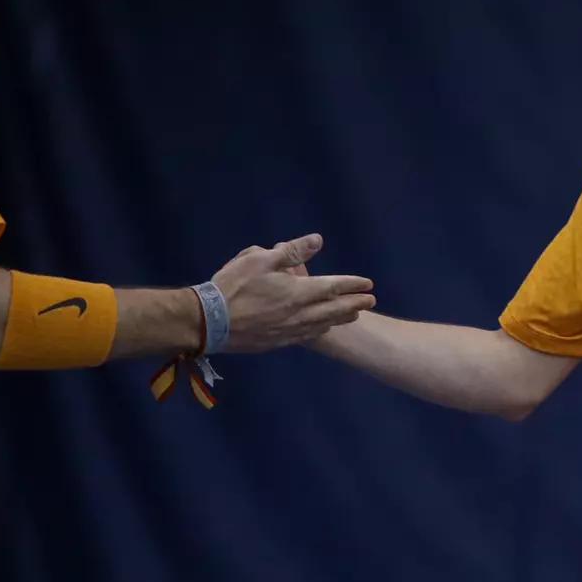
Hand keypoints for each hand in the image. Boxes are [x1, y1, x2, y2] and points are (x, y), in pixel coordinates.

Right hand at [210, 234, 375, 351]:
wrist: (209, 322)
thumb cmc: (233, 286)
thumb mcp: (260, 259)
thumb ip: (292, 251)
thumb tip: (318, 240)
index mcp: (298, 292)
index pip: (333, 287)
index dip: (352, 284)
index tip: (368, 284)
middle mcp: (299, 314)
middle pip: (334, 309)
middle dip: (355, 304)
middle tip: (371, 301)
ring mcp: (289, 330)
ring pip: (323, 324)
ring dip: (341, 318)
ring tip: (354, 315)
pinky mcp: (277, 341)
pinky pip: (307, 335)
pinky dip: (321, 329)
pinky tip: (323, 327)